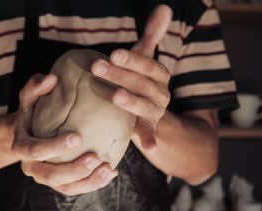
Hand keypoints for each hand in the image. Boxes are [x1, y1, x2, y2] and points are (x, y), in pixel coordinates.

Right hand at [12, 74, 117, 195]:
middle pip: (51, 176)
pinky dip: (95, 182)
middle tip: (96, 158)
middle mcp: (31, 167)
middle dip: (74, 170)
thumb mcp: (30, 97)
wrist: (31, 132)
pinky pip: (77, 188)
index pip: (35, 151)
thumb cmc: (33, 111)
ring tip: (109, 169)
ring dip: (89, 181)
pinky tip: (113, 171)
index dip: (54, 147)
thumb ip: (36, 86)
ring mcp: (46, 179)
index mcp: (21, 147)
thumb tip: (51, 79)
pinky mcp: (60, 184)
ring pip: (67, 188)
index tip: (77, 137)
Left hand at [91, 5, 172, 149]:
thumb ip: (152, 35)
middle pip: (142, 84)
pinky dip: (150, 139)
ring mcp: (155, 114)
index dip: (132, 59)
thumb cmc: (139, 82)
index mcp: (159, 76)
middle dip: (120, 75)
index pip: (147, 65)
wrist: (152, 115)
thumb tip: (164, 7)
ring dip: (132, 102)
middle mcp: (161, 94)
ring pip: (145, 107)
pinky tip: (148, 145)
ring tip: (115, 97)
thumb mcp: (144, 59)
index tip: (113, 53)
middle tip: (97, 67)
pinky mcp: (148, 131)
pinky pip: (150, 136)